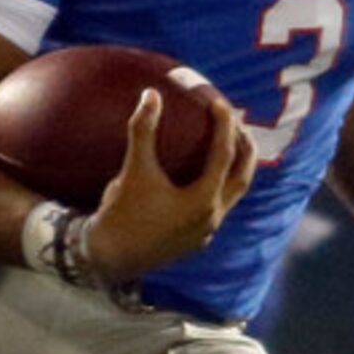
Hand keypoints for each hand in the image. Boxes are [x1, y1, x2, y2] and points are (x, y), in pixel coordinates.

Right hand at [81, 89, 257, 284]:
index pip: (224, 154)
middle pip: (243, 177)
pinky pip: (216, 209)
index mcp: (202, 200)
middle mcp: (211, 218)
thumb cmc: (121, 213)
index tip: (217, 102)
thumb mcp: (133, 170)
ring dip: (234, 170)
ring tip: (228, 147)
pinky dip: (216, 188)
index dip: (224, 124)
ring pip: (232, 196)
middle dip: (245, 148)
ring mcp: (204, 233)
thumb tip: (151, 95)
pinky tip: (202, 179)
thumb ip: (144, 131)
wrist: (108, 258)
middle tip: (237, 124)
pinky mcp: (194, 242)